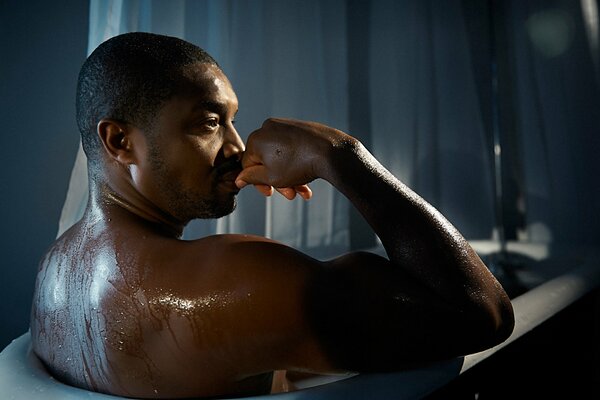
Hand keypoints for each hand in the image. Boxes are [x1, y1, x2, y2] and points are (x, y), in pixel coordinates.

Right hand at [236, 118, 350, 199]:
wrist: (330, 151)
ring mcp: (285, 126)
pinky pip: (292, 149)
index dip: (258, 182)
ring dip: (290, 177)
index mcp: (256, 138)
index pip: (248, 164)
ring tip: (302, 191)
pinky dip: (297, 164)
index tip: (269, 193)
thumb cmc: (298, 164)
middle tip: (290, 195)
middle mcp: (268, 128)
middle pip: (266, 161)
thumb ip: (251, 178)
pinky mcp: (299, 127)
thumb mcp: (271, 177)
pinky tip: (307, 179)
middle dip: (278, 181)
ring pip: (281, 157)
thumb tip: (238, 179)